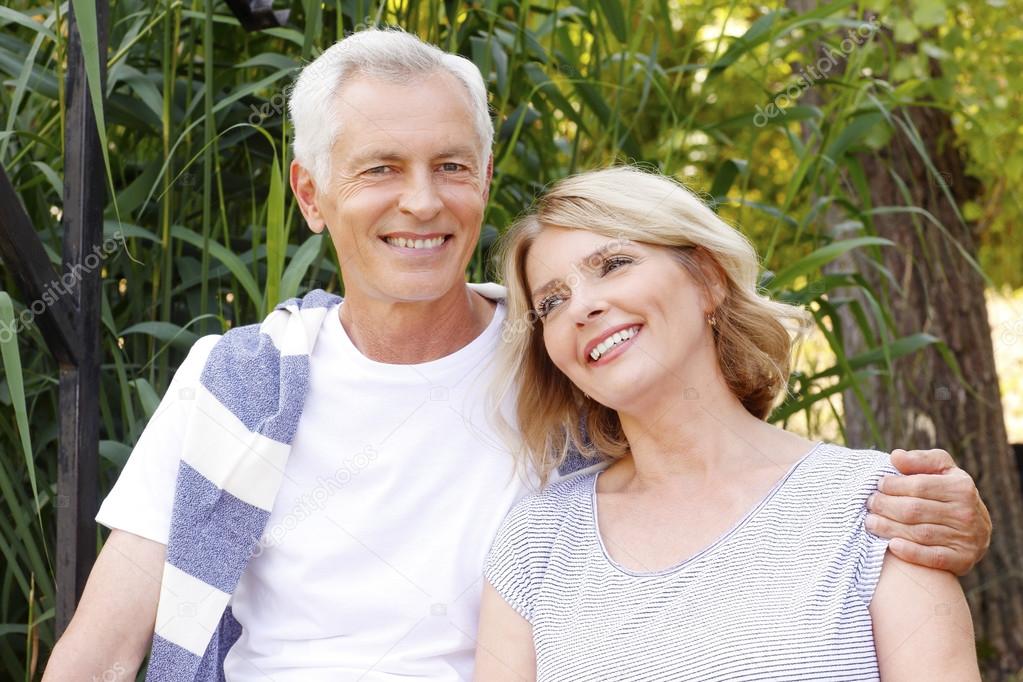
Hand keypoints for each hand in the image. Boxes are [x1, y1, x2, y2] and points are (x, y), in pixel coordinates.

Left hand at [865, 448, 991, 575]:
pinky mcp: (962, 560)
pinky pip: (932, 557)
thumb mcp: (941, 470)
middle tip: (870, 503)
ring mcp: (966, 539)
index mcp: (962, 487)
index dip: (894, 485)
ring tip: (870, 522)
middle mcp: (966, 513)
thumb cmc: (948, 492)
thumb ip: (920, 460)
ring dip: (889, 528)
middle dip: (886, 506)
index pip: (919, 486)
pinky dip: (910, 552)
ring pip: (919, 533)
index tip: (878, 485)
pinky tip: (892, 545)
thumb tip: (895, 456)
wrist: (975, 529)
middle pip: (915, 510)